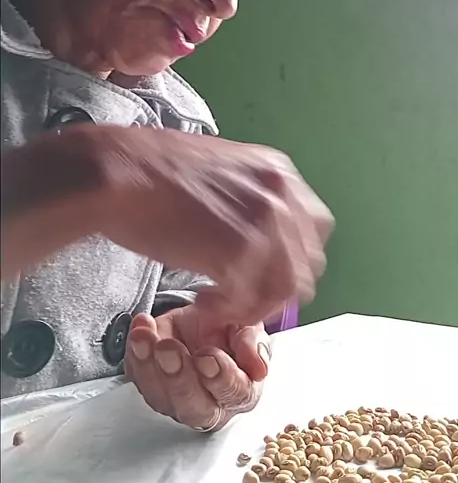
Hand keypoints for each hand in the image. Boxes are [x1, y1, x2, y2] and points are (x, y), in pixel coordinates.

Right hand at [2, 124, 333, 325]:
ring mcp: (264, 224)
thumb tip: (258, 234)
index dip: (289, 258)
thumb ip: (249, 198)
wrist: (118, 172)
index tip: (263, 272)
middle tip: (237, 294)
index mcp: (278, 172)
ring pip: (283, 290)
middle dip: (274, 288)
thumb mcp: (222, 169)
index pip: (314, 229)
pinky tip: (200, 303)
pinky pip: (248, 302)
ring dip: (251, 305)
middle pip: (305, 265)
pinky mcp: (238, 253)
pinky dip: (225, 312)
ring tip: (215, 301)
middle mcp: (280, 195)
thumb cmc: (152, 170)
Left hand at [124, 306, 270, 430]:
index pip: (232, 394)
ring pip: (160, 397)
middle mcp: (208, 404)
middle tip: (168, 348)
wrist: (207, 317)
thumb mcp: (248, 326)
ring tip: (144, 335)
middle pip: (193, 406)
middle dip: (178, 377)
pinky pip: (139, 378)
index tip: (207, 355)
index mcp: (240, 392)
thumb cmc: (231, 328)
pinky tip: (139, 329)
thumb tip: (258, 368)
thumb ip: (252, 344)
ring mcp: (176, 400)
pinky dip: (134, 354)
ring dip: (148, 366)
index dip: (220, 377)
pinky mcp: (151, 386)